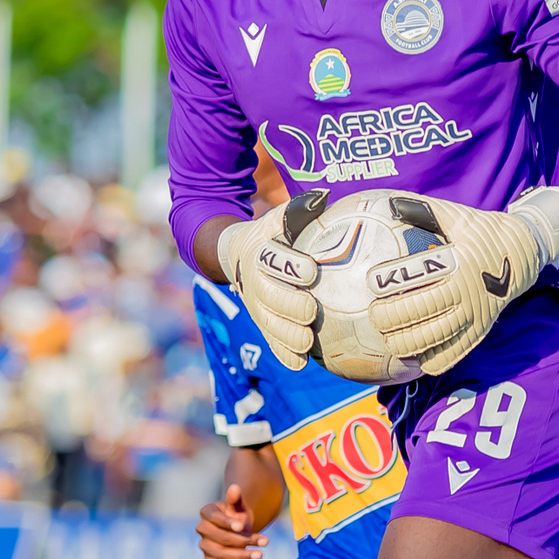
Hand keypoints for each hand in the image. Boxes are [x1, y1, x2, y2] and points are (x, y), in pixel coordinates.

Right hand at [197, 483, 267, 558]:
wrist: (238, 528)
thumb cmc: (237, 514)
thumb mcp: (239, 506)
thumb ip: (236, 499)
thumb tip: (235, 487)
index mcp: (206, 513)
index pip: (215, 519)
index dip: (227, 523)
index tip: (242, 526)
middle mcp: (202, 530)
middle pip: (220, 539)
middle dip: (242, 541)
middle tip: (265, 542)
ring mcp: (205, 547)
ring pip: (221, 555)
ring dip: (241, 556)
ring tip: (260, 554)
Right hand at [215, 191, 330, 369]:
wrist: (235, 257)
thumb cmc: (269, 236)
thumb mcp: (277, 220)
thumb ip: (297, 210)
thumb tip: (322, 196)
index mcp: (259, 255)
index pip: (271, 261)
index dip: (289, 266)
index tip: (311, 270)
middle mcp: (254, 283)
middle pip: (268, 298)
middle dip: (288, 306)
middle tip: (310, 311)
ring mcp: (256, 307)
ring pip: (268, 324)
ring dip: (287, 335)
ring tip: (308, 340)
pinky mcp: (262, 324)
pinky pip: (270, 342)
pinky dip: (284, 354)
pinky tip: (301, 363)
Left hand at [365, 186, 558, 375]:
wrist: (522, 254)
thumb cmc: (480, 232)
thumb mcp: (456, 216)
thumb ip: (423, 210)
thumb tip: (389, 203)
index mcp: (459, 262)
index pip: (418, 275)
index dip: (391, 281)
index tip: (371, 283)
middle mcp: (467, 291)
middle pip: (419, 311)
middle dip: (389, 317)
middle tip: (374, 315)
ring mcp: (474, 316)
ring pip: (431, 339)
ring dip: (403, 342)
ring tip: (387, 338)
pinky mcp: (478, 333)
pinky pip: (450, 356)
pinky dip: (427, 360)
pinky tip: (412, 355)